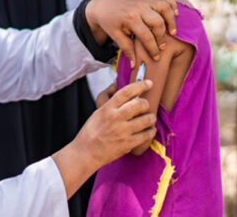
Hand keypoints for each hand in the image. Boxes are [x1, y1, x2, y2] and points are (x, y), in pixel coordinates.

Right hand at [52, 80, 155, 197]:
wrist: (85, 152)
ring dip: (151, 118)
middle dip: (146, 103)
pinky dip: (151, 131)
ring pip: (145, 120)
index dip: (140, 85)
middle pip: (138, 104)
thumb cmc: (90, 132)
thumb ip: (110, 103)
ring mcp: (122, 131)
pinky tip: (150, 130)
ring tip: (150, 118)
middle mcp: (115, 118)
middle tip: (146, 105)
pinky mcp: (127, 144)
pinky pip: (145, 135)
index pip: (126, 92)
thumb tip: (118, 87)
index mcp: (106, 108)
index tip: (149, 83)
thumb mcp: (97, 113)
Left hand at [85, 0, 177, 67]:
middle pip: (158, 22)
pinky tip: (176, 14)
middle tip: (162, 46)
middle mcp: (139, 8)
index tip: (156, 58)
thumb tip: (135, 65)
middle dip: (162, 36)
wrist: (104, 6)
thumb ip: (127, 49)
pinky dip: (171, 4)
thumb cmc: (110, 23)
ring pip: (164, 7)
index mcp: (130, 18)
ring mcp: (144, 0)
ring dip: (171, 20)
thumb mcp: (116, 36)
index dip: (152, 48)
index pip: (146, 36)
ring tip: (172, 32)